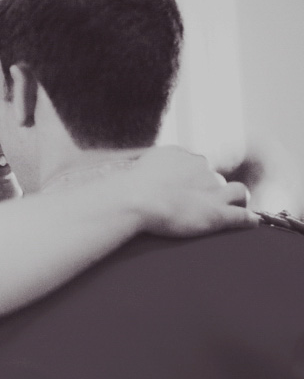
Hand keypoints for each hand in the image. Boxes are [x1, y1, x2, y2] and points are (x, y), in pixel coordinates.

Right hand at [128, 145, 258, 237]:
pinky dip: (248, 220)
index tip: (182, 190)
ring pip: (237, 191)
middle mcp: (201, 168)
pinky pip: (243, 216)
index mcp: (182, 155)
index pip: (196, 164)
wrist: (135, 199)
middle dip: (209, 189)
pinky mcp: (218, 214)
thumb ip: (148, 163)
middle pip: (214, 177)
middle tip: (195, 205)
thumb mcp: (137, 164)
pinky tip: (250, 223)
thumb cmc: (128, 185)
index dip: (192, 178)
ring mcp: (212, 190)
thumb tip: (145, 166)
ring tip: (230, 209)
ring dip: (235, 199)